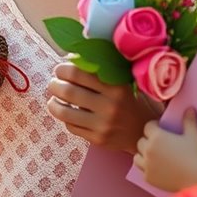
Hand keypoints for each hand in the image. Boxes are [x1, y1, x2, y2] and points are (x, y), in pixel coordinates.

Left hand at [46, 62, 161, 151]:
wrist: (144, 132)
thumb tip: (71, 57)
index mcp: (116, 86)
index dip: (63, 69)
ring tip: (53, 99)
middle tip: (53, 83)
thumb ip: (100, 71)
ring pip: (64, 113)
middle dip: (54, 85)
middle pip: (69, 91)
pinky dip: (65, 119)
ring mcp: (103, 125)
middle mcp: (110, 105)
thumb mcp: (121, 83)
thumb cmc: (128, 102)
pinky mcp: (97, 139)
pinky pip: (71, 127)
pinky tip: (66, 113)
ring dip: (53, 104)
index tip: (60, 69)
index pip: (79, 73)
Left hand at [133, 108, 196, 191]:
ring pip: (137, 156)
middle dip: (148, 141)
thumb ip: (189, 121)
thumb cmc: (196, 156)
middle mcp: (148, 149)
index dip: (154, 126)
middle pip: (141, 141)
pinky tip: (157, 169)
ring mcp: (147, 165)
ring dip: (143, 155)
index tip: (160, 128)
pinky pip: (142, 171)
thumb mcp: (193, 136)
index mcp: (157, 136)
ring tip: (154, 156)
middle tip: (159, 143)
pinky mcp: (148, 178)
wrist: (196, 179)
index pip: (148, 126)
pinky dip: (147, 169)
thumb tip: (190, 108)